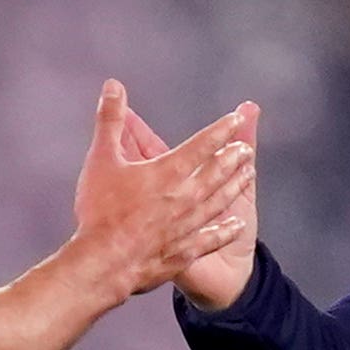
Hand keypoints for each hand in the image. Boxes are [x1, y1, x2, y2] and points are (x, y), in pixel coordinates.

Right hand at [72, 81, 253, 296]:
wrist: (106, 263)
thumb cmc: (101, 211)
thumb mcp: (101, 159)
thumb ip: (110, 121)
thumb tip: (114, 86)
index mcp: (168, 173)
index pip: (201, 145)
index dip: (220, 131)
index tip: (235, 120)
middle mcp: (185, 198)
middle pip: (216, 173)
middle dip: (232, 158)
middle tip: (245, 149)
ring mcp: (188, 227)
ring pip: (219, 201)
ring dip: (235, 186)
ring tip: (247, 174)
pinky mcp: (185, 252)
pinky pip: (211, 238)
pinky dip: (225, 230)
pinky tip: (236, 225)